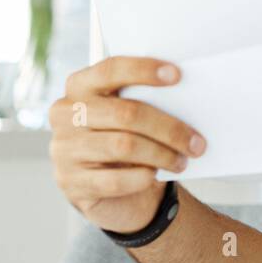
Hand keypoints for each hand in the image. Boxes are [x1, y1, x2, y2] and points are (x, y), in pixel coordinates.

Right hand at [48, 56, 205, 233]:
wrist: (114, 192)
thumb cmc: (128, 141)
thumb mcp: (132, 118)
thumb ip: (144, 101)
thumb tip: (186, 99)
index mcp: (80, 86)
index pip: (110, 70)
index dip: (143, 70)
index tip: (177, 75)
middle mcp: (65, 113)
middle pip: (126, 113)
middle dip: (168, 128)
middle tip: (197, 143)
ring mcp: (63, 149)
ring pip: (123, 146)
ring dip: (161, 155)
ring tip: (182, 161)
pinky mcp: (70, 182)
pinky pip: (113, 179)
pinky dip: (140, 178)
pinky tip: (154, 176)